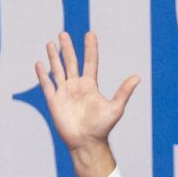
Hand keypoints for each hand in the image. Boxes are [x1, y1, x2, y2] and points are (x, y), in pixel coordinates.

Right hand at [32, 32, 137, 176]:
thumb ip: (124, 92)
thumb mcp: (115, 108)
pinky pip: (47, 85)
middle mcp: (76, 86)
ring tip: (51, 44)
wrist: (86, 143)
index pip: (90, 61)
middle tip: (63, 34)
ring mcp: (64, 93)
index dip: (90, 48)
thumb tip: (138, 77)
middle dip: (67, 48)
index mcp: (90, 85)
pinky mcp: (54, 102)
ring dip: (54, 57)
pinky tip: (39, 64)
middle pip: (71, 62)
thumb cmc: (102, 127)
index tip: (90, 34)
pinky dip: (42, 75)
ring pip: (58, 70)